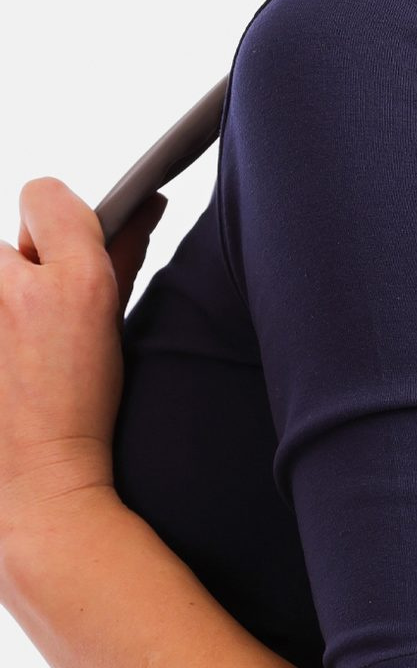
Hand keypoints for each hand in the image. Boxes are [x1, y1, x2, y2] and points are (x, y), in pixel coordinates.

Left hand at [0, 178, 166, 539]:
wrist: (33, 475)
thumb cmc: (75, 402)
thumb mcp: (108, 315)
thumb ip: (123, 246)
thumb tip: (150, 202)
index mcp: (71, 281)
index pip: (44, 193)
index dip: (58, 226)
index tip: (62, 267)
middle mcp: (8, 288)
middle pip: (3, 240)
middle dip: (17, 270)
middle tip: (36, 326)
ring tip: (12, 348)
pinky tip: (4, 360)